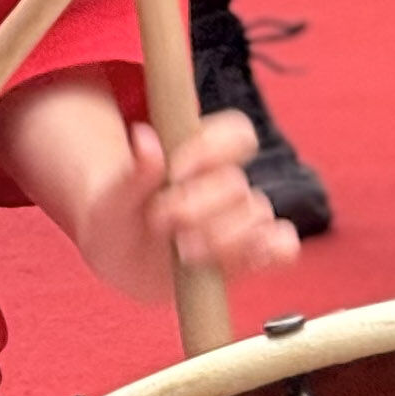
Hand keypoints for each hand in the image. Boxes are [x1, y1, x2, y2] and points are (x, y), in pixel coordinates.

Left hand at [78, 116, 299, 300]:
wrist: (120, 260)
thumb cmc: (117, 220)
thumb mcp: (111, 200)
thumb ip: (131, 175)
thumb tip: (145, 138)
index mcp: (201, 154)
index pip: (237, 134)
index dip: (212, 150)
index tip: (175, 173)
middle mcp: (227, 184)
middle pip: (237, 183)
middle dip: (198, 205)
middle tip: (160, 222)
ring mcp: (241, 220)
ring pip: (258, 215)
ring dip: (222, 236)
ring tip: (183, 252)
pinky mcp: (250, 255)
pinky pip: (283, 248)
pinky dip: (272, 252)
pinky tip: (240, 262)